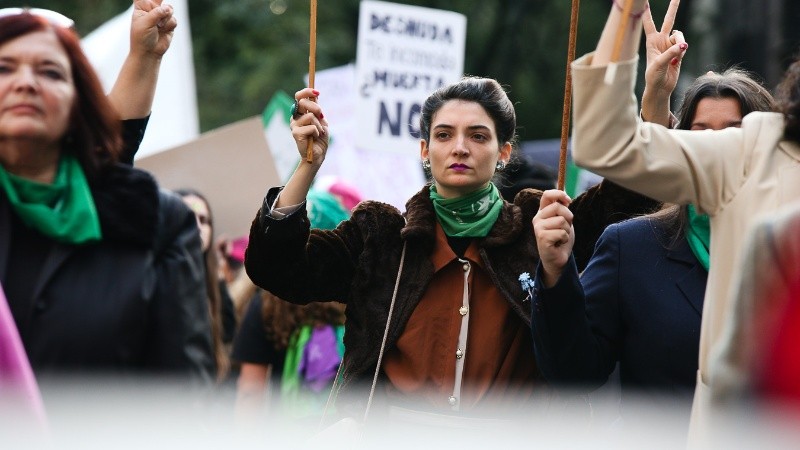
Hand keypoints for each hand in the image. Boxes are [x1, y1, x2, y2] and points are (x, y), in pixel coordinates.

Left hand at [130, 0, 176, 58]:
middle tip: (163, 6)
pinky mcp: (169, 23)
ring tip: (159, 26)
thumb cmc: (141, 38)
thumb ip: (157, 13)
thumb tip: (168, 8)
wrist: (149, 53)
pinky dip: (170, 25)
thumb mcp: (145, 23)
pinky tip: (163, 30)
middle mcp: (152, 9)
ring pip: (169, 9)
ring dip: (166, 18)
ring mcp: (161, 16)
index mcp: (141, 6)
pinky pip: (174, 19)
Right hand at [291, 88, 328, 165]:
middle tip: (322, 117)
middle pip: (303, 102)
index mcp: (301, 112)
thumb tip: (315, 95)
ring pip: (310, 116)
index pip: (299, 96)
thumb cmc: (320, 137)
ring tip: (318, 132)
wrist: (318, 153)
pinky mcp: (295, 133)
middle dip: (316, 108)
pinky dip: (317, 132)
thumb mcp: (321, 120)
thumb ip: (317, 109)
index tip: (317, 92)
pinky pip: (311, 127)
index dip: (307, 91)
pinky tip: (314, 138)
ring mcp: (294, 124)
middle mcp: (295, 116)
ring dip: (319, 125)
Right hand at [533, 190, 573, 287]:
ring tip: (561, 237)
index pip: (547, 195)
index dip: (559, 194)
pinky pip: (562, 233)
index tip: (568, 200)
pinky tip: (559, 243)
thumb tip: (566, 197)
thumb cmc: (561, 238)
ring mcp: (538, 228)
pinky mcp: (542, 238)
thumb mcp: (564, 220)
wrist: (558, 258)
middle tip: (565, 228)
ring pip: (562, 221)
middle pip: (558, 206)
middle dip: (569, 217)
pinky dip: (565, 239)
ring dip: (567, 230)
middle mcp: (538, 218)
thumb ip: (563, 209)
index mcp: (543, 212)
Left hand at [641, 0, 687, 123]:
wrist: (660, 87)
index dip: (647, 12)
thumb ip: (670, 53)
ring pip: (680, 35)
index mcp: (651, 41)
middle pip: (669, 20)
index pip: (649, 23)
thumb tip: (683, 45)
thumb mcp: (658, 64)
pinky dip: (682, 52)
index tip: (644, 0)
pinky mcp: (679, 52)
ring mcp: (670, 45)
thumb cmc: (653, 76)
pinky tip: (676, 61)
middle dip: (673, 8)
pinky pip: (684, 46)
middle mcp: (661, 40)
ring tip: (676, 55)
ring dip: (680, 43)